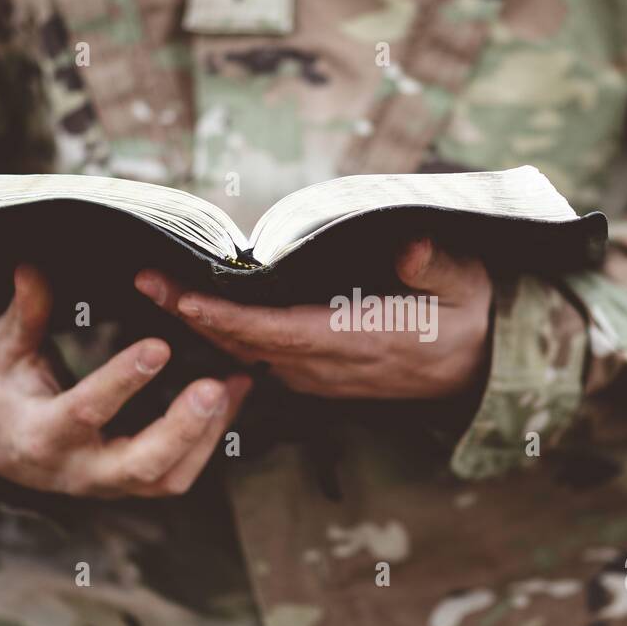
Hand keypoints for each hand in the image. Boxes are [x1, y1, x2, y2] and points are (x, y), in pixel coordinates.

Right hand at [0, 265, 250, 497]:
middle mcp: (80, 469)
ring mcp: (111, 483)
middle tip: (214, 387)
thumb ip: (25, 316)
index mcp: (42, 434)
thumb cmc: (4, 392)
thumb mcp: (3, 352)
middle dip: (181, 429)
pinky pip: (180, 473)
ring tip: (234, 385)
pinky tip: (232, 396)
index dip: (122, 381)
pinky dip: (211, 439)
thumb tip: (32, 268)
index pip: (85, 411)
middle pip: (139, 465)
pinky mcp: (134, 486)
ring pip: (168, 478)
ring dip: (206, 435)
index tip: (160, 346)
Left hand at [133, 239, 491, 399]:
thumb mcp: (468, 284)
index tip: (183, 294)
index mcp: (362, 341)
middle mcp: (333, 366)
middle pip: (248, 345)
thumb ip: (437, 266)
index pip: (278, 331)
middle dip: (194, 316)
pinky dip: (228, 339)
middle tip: (144, 280)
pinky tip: (202, 316)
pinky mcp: (323, 377)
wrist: (482, 370)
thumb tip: (407, 248)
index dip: (226, 316)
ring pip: (250, 357)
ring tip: (160, 292)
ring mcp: (324, 376)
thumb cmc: (471, 316)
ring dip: (204, 328)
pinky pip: (264, 362)